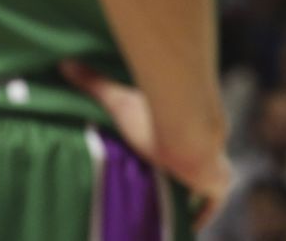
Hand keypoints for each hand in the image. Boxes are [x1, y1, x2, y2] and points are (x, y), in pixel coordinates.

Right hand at [62, 61, 231, 228]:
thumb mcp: (119, 101)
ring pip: (201, 188)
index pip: (175, 148)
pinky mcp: (220, 183)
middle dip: (175, 183)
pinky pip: (211, 204)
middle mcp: (201, 146)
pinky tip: (184, 227)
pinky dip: (200, 216)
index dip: (164, 160)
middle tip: (153, 198)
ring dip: (188, 200)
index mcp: (181, 130)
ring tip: (163, 217)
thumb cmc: (153, 115)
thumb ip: (94, 83)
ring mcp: (214, 166)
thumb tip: (65, 62)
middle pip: (189, 170)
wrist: (186, 130)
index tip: (149, 170)